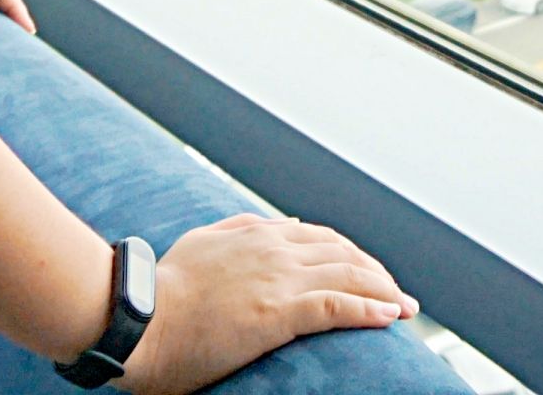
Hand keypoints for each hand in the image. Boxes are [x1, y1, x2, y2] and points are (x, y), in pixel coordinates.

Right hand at [114, 213, 418, 394]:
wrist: (137, 318)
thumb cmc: (161, 290)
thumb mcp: (203, 242)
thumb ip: (241, 229)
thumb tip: (282, 224)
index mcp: (259, 234)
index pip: (323, 239)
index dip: (353, 255)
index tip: (371, 272)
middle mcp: (276, 250)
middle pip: (345, 255)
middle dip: (378, 274)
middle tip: (400, 295)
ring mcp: (279, 280)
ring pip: (349, 277)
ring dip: (384, 292)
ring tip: (405, 308)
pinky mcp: (278, 313)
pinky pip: (337, 307)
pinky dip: (369, 310)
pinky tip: (389, 317)